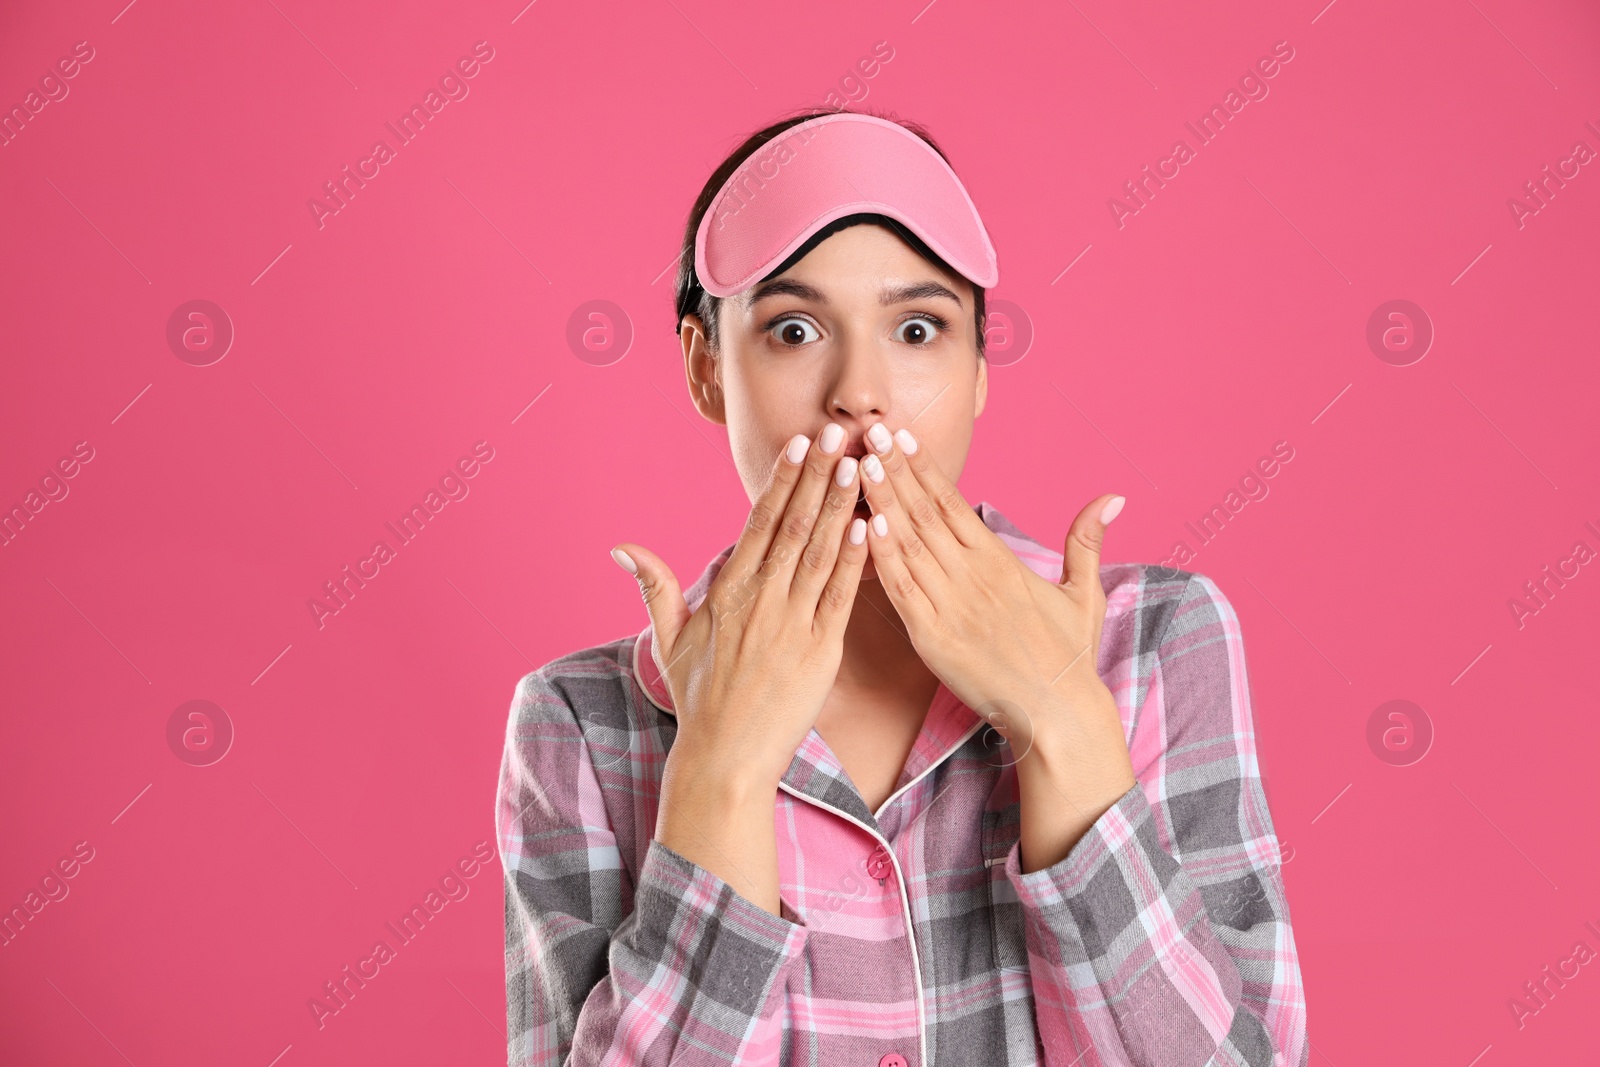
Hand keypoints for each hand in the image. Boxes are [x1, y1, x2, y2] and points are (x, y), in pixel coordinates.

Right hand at [610, 428, 870, 910]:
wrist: (725, 757)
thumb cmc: (700, 699)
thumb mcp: (670, 638)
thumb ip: (654, 586)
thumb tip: (620, 547)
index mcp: (729, 591)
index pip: (760, 522)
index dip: (783, 480)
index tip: (800, 444)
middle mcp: (760, 599)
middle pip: (794, 524)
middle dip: (818, 475)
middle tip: (839, 432)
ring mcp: (792, 624)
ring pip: (821, 553)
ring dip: (842, 505)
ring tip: (860, 465)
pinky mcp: (820, 652)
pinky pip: (840, 597)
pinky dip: (855, 561)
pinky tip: (870, 527)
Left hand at [855, 422, 1135, 868]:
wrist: (1057, 713)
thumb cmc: (1069, 657)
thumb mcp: (1084, 593)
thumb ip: (1086, 541)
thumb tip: (1113, 497)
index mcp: (1000, 560)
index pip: (954, 503)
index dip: (924, 467)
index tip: (901, 436)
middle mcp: (973, 575)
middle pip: (925, 512)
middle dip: (895, 469)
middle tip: (868, 431)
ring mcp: (950, 604)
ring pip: (908, 543)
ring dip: (882, 502)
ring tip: (858, 465)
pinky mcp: (932, 636)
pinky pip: (900, 589)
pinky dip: (881, 557)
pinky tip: (864, 525)